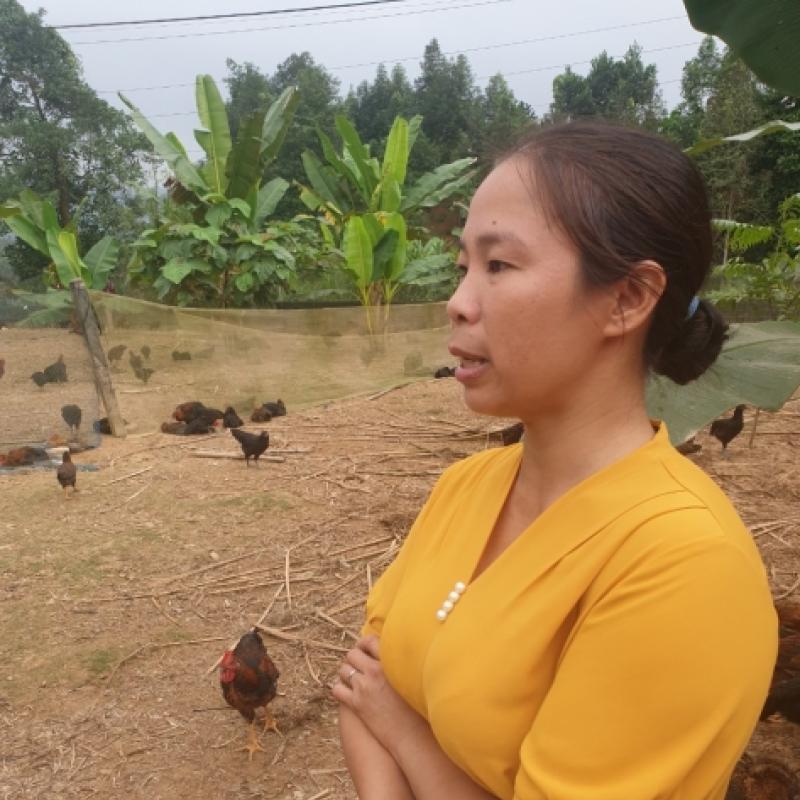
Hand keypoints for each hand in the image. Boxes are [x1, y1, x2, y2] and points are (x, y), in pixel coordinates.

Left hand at [332, 636, 424, 754]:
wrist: (412, 735)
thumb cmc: (419, 707)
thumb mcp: (412, 677)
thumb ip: (400, 663)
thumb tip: (392, 653)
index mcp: (390, 661)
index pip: (369, 640)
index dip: (364, 644)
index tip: (365, 649)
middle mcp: (375, 671)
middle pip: (352, 654)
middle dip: (353, 659)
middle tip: (358, 666)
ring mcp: (364, 687)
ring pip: (343, 670)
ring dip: (346, 673)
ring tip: (354, 680)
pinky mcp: (356, 704)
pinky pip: (337, 689)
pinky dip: (340, 689)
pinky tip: (347, 693)